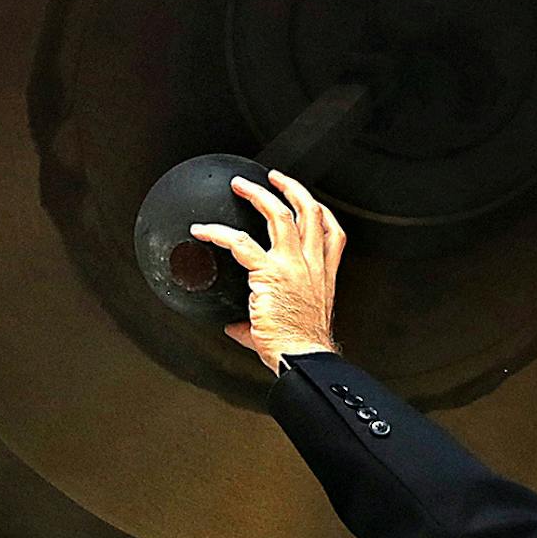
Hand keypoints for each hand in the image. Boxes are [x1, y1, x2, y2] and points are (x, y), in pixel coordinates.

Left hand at [191, 169, 346, 373]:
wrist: (303, 359)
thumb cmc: (299, 347)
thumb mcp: (290, 326)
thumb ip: (261, 320)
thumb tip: (238, 326)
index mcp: (323, 275)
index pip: (332, 231)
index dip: (320, 210)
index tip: (308, 201)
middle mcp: (312, 265)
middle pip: (308, 212)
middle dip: (289, 189)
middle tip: (273, 178)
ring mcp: (292, 266)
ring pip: (279, 215)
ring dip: (258, 195)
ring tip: (241, 186)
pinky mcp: (268, 273)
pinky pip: (240, 243)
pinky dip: (218, 233)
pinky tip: (204, 230)